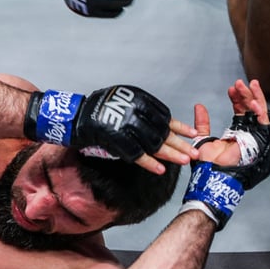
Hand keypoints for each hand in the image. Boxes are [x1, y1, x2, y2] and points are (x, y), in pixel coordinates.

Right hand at [24, 85, 196, 172]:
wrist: (74, 116)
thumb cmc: (99, 110)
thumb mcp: (124, 101)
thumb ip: (142, 111)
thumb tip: (165, 125)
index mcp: (137, 98)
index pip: (164, 115)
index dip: (179, 126)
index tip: (192, 134)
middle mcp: (132, 110)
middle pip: (162, 130)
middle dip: (180, 143)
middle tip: (195, 152)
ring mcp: (123, 125)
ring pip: (153, 142)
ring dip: (170, 154)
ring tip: (184, 161)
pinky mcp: (115, 139)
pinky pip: (136, 154)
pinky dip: (149, 163)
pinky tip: (161, 170)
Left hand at [179, 79, 269, 228]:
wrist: (212, 175)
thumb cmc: (208, 165)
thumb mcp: (203, 139)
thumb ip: (202, 123)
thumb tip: (199, 106)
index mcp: (236, 134)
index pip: (241, 111)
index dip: (237, 99)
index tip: (231, 89)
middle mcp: (247, 135)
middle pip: (251, 110)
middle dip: (246, 95)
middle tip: (239, 83)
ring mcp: (254, 138)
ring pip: (260, 113)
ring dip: (255, 98)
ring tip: (248, 86)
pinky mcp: (259, 141)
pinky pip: (264, 123)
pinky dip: (260, 110)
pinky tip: (253, 101)